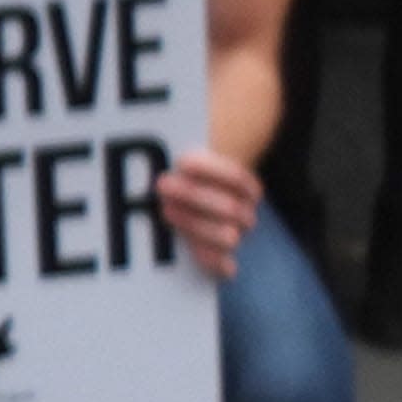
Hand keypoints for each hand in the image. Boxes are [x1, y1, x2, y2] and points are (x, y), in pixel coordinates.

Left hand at [155, 147, 258, 279]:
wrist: (187, 207)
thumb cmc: (182, 178)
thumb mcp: (184, 163)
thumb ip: (181, 156)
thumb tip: (157, 133)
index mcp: (244, 188)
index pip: (239, 178)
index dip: (213, 170)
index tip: (183, 161)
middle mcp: (244, 214)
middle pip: (230, 208)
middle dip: (195, 196)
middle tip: (162, 184)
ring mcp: (233, 238)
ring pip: (228, 237)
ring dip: (195, 224)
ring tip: (164, 209)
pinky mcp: (220, 262)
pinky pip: (224, 268)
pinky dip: (213, 262)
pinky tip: (193, 252)